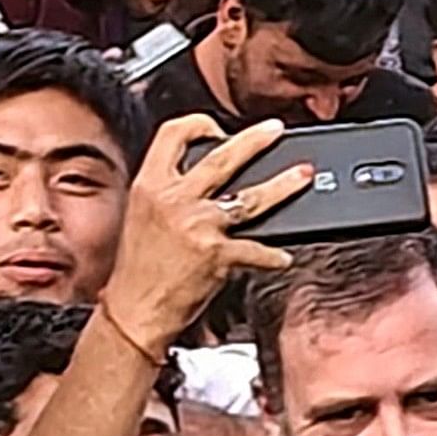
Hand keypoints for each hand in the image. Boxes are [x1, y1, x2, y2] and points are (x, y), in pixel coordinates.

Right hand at [104, 120, 303, 358]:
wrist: (133, 311)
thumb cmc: (137, 270)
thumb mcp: (139, 214)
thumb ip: (167, 190)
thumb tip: (201, 174)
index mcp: (150, 185)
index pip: (173, 134)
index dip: (199, 124)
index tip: (218, 129)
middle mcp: (174, 200)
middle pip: (222, 158)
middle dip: (255, 140)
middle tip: (276, 131)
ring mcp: (198, 226)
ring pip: (251, 197)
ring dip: (283, 185)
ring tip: (303, 175)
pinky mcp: (216, 255)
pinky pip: (256, 249)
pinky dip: (273, 255)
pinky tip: (283, 256)